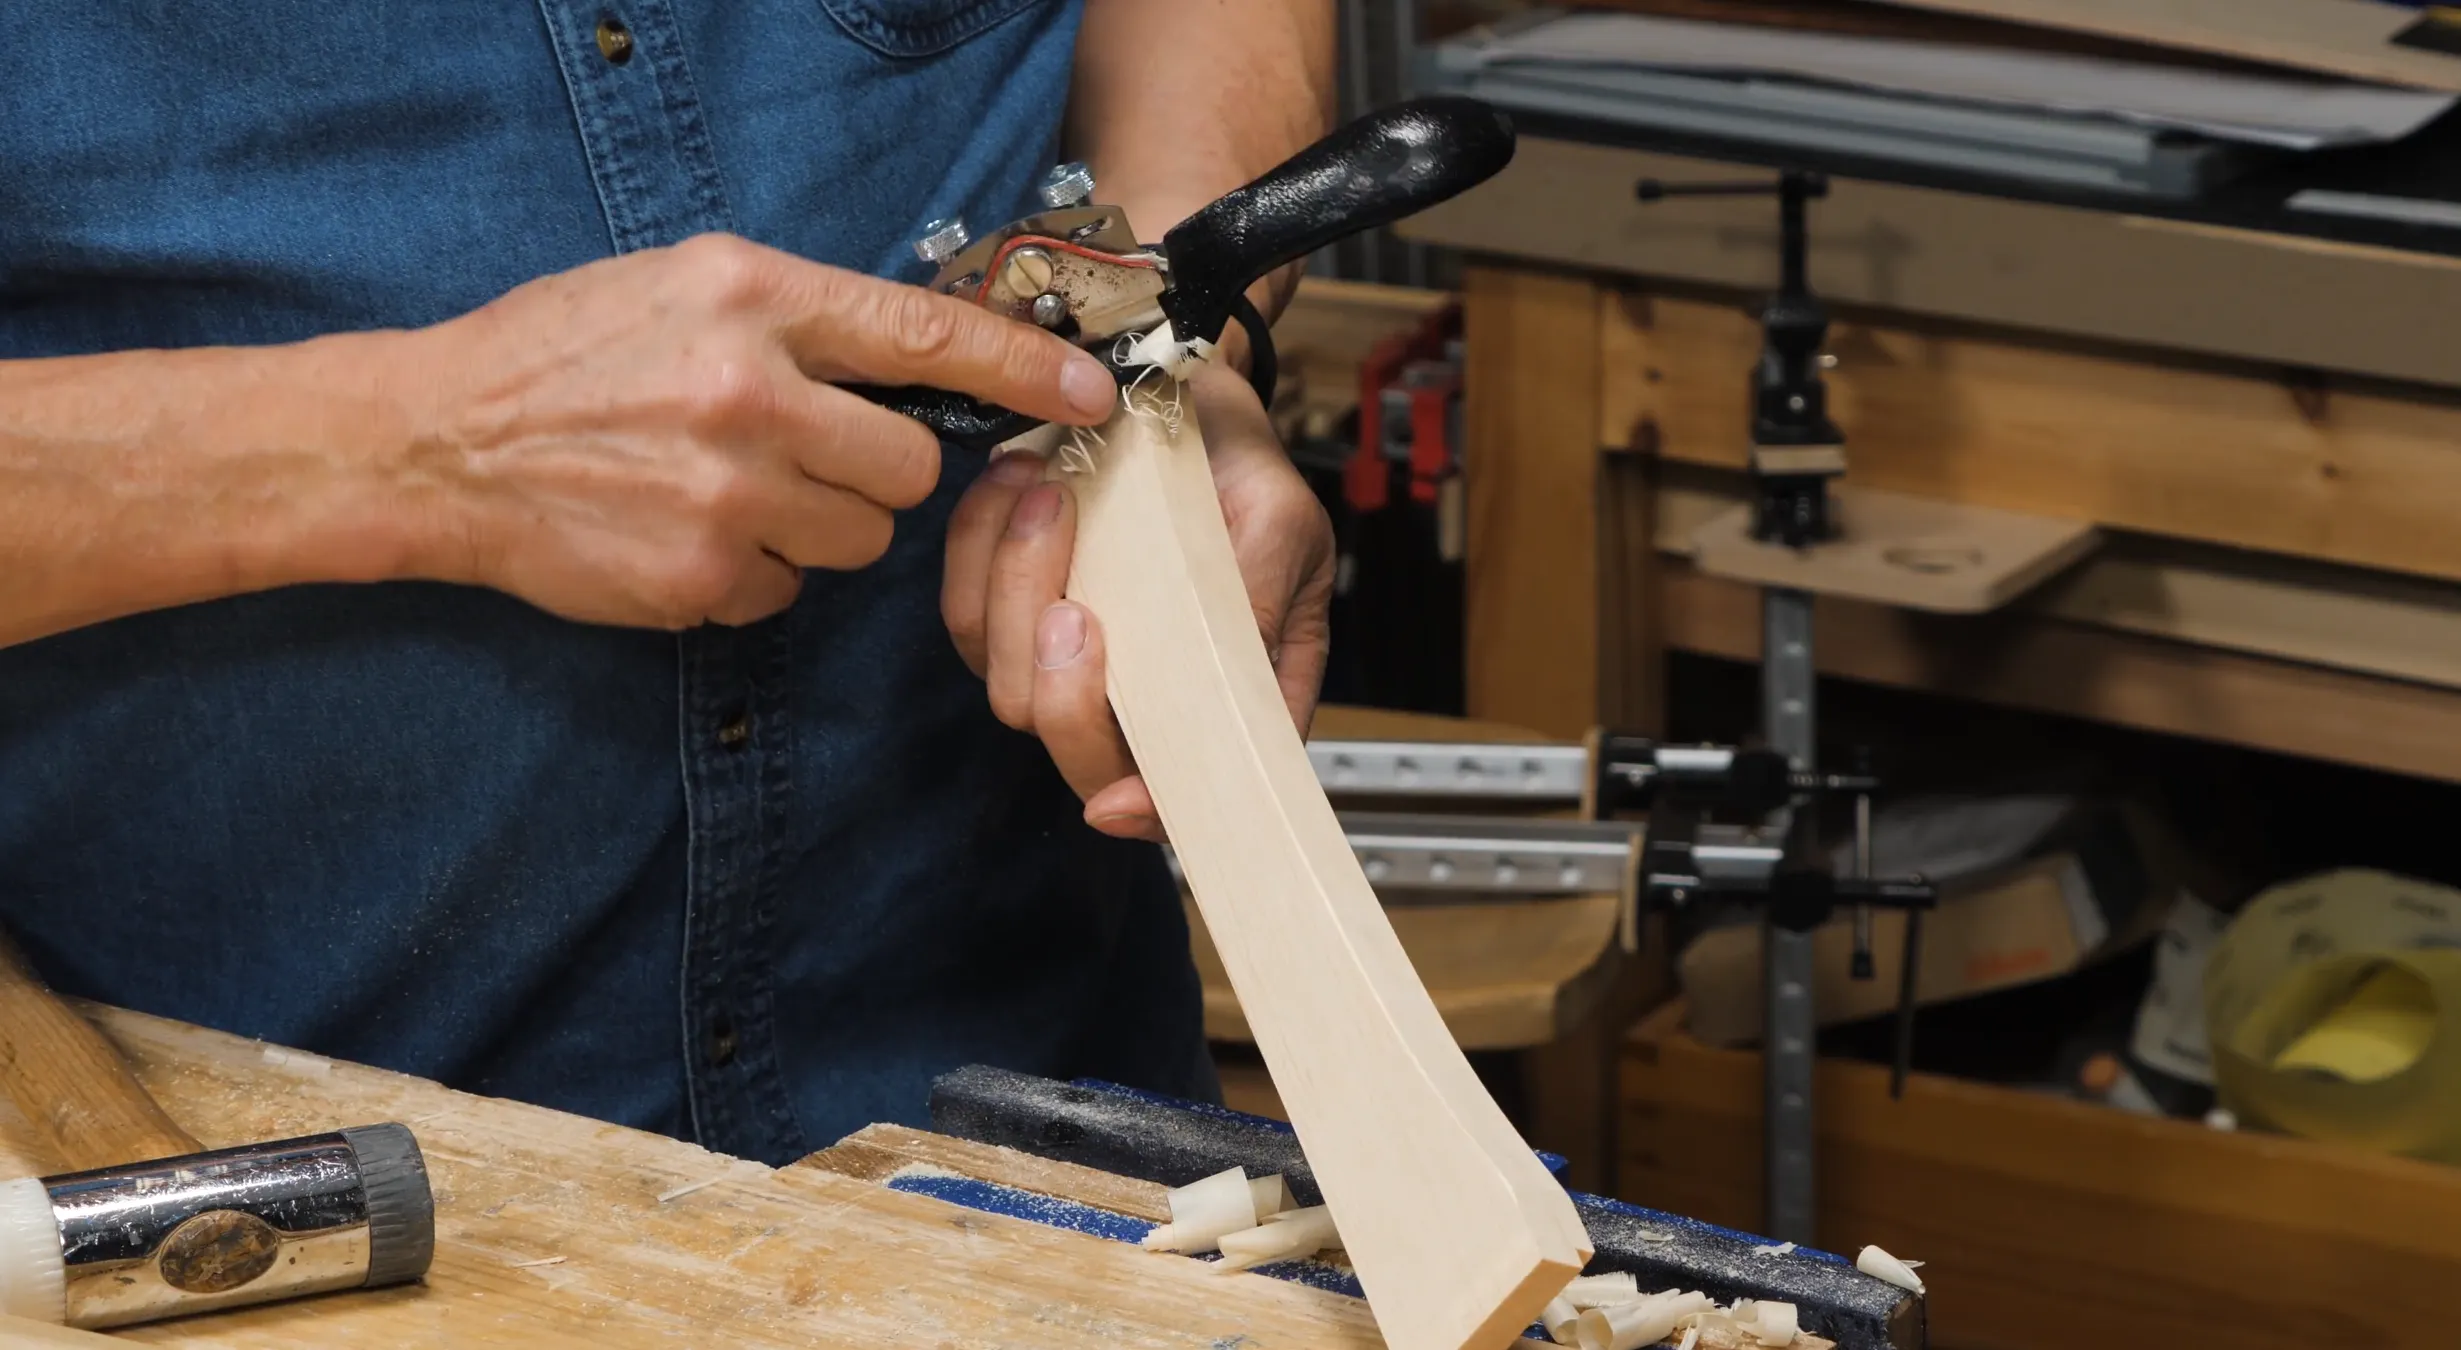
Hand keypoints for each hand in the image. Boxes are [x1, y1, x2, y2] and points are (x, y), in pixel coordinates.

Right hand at [385, 233, 1118, 628]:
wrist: (437, 443)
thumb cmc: (564, 353)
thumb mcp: (685, 285)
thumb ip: (801, 318)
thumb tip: (918, 362)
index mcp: (753, 298)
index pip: (927, 336)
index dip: (1025, 369)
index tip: (1091, 392)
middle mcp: (750, 392)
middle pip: (909, 467)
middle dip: (878, 472)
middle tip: (806, 454)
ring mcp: (727, 492)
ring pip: (860, 538)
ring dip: (816, 525)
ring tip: (729, 489)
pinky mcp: (701, 576)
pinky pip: (788, 590)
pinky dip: (754, 572)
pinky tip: (686, 533)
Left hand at [941, 366, 1334, 840]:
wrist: (1177, 389)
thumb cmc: (1241, 464)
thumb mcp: (1281, 523)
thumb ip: (1254, 609)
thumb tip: (1218, 693)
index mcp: (1225, 691)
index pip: (1183, 791)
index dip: (1147, 811)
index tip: (1116, 798)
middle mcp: (1140, 690)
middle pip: (1076, 748)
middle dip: (1064, 693)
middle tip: (1075, 609)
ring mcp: (1068, 655)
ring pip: (1007, 683)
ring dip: (1017, 589)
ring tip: (1052, 494)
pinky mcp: (1008, 608)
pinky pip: (965, 614)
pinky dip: (978, 548)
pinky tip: (1017, 482)